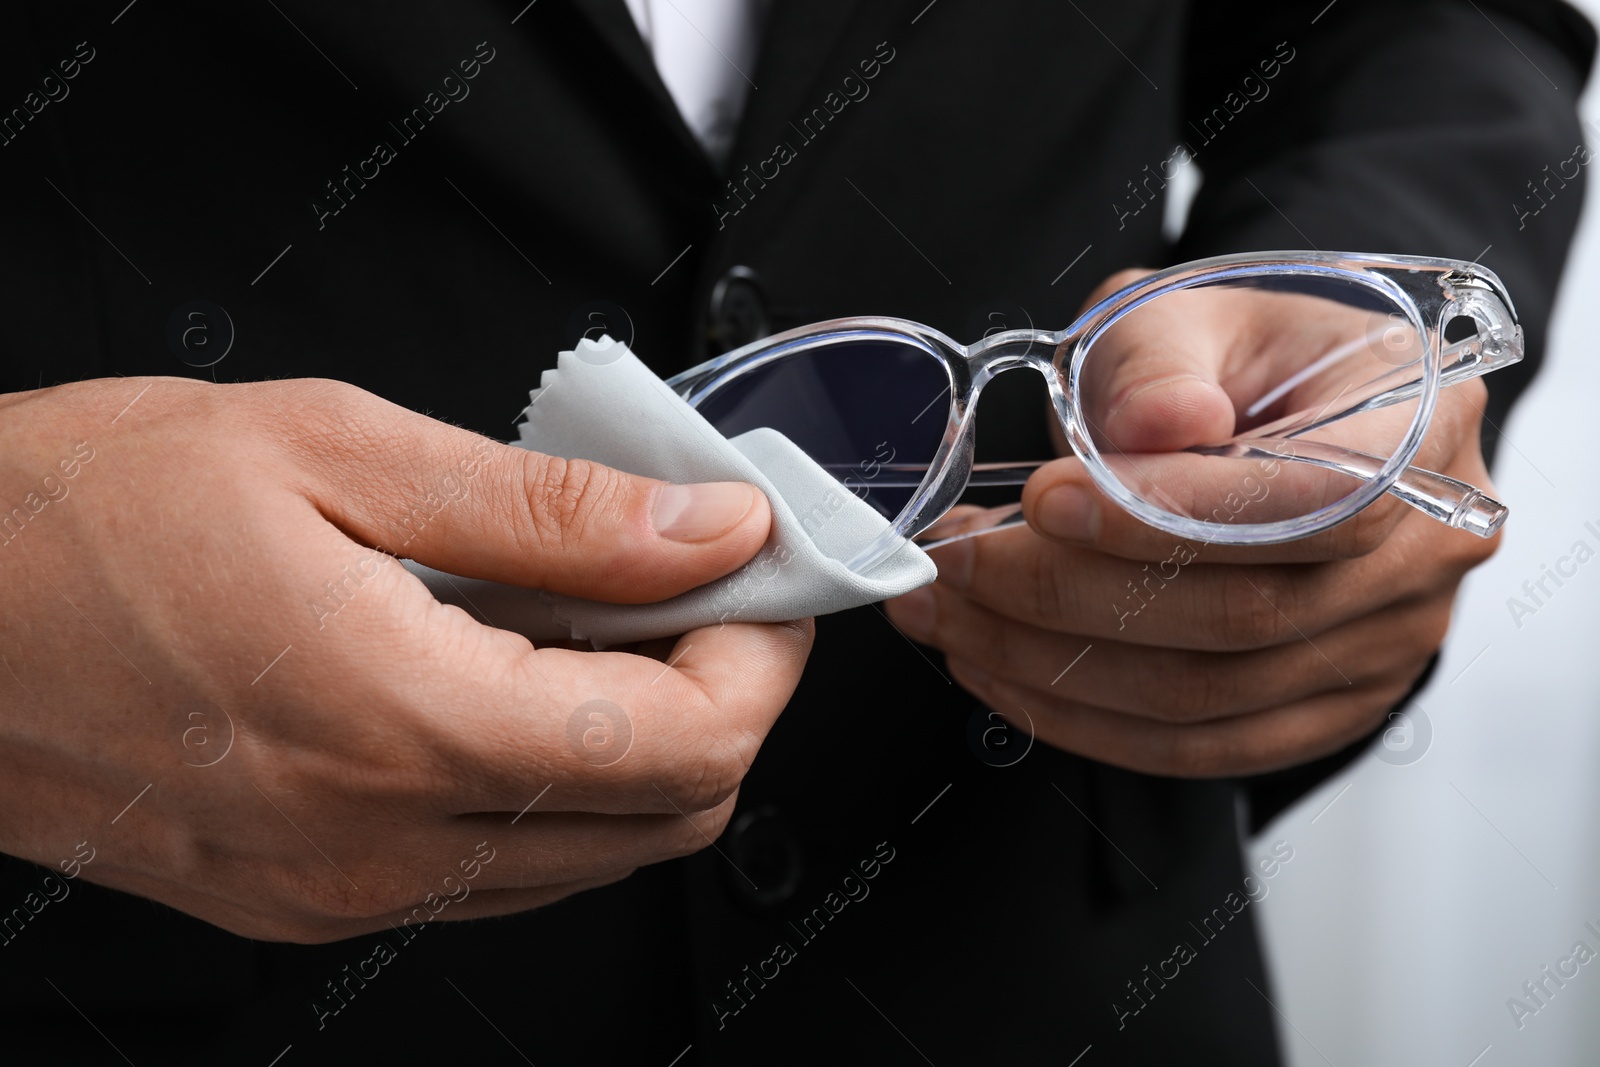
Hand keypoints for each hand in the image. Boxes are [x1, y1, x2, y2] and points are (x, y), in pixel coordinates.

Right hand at [0, 376, 811, 941]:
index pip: (689, 743)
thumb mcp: (339, 453)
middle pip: (669, 815)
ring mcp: (351, 887)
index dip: (761, 655)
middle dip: (723, 695)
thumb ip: (555, 513)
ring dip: (642, 736)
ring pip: (597, 852)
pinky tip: (507, 675)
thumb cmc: (84, 518)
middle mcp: (387, 841)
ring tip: (587, 615)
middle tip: (686, 583)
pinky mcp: (316, 895)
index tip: (754, 572)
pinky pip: (504, 863)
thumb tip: (706, 530)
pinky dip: (554, 774)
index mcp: (405, 722)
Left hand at [885, 270, 1497, 776]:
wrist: (1273, 417)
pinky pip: (1197, 746)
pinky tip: (999, 670)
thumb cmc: (1231, 360)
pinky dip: (1082, 718)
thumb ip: (1163, 358)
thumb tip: (1162, 425)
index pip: (1316, 497)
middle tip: (951, 562)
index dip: (1172, 513)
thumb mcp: (1188, 312)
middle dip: (1065, 593)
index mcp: (1416, 425)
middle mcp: (1423, 551)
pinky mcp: (1322, 710)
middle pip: (1243, 611)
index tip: (1043, 498)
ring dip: (1048, 664)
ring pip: (1204, 694)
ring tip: (948, 614)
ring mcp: (1382, 646)